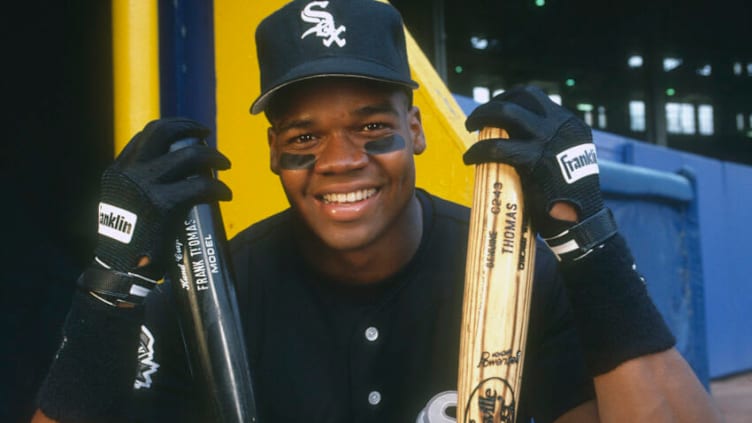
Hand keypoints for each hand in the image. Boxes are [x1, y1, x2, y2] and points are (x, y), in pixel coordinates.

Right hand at [93, 118, 230, 282]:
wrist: (120, 268)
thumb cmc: (128, 241)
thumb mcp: (124, 203)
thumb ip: (140, 186)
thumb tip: (171, 177)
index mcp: (119, 170)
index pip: (148, 134)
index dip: (173, 128)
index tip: (190, 134)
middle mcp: (130, 171)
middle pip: (163, 131)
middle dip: (190, 127)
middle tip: (207, 135)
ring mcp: (146, 185)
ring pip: (189, 155)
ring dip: (213, 156)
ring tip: (225, 165)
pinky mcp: (164, 203)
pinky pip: (200, 186)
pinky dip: (219, 188)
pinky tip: (225, 194)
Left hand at [463, 85, 614, 259]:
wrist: (582, 221)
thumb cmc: (567, 197)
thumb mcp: (562, 161)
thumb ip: (544, 148)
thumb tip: (512, 142)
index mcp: (569, 124)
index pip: (534, 97)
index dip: (509, 98)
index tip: (493, 111)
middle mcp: (562, 125)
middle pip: (522, 95)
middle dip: (493, 103)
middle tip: (475, 119)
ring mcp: (550, 139)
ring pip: (508, 112)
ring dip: (482, 115)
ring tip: (468, 128)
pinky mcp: (536, 159)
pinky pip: (499, 147)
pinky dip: (479, 150)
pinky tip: (469, 158)